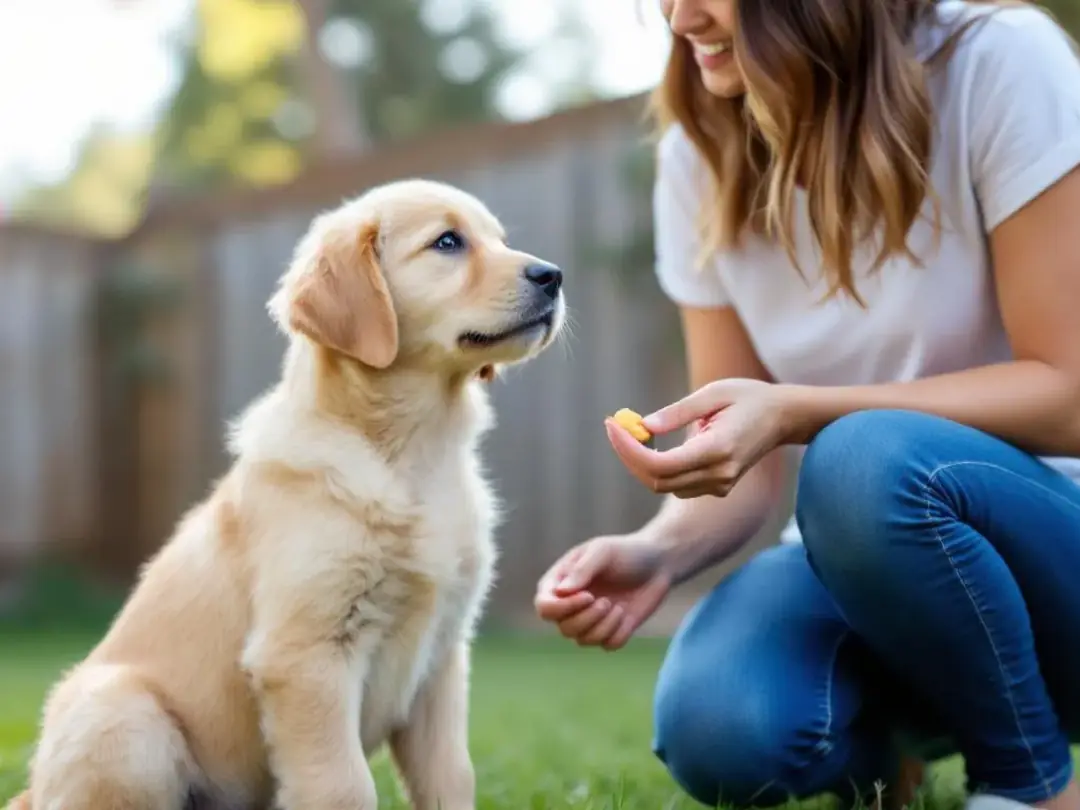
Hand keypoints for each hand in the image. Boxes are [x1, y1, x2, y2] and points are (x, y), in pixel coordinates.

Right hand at [533, 534, 671, 649]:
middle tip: (606, 601)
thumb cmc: (625, 551)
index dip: (562, 608)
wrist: (657, 562)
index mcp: (559, 582)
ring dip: (604, 626)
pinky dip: (619, 632)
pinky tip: (625, 614)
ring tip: (617, 606)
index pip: (544, 607)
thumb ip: (582, 570)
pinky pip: (608, 645)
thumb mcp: (602, 551)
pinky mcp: (610, 631)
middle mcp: (569, 605)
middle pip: (564, 628)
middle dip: (587, 618)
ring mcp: (589, 620)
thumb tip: (561, 592)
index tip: (588, 596)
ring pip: (584, 640)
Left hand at [607, 378, 793, 498]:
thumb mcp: (714, 393)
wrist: (784, 417)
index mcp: (718, 450)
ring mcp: (720, 485)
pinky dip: (657, 467)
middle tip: (615, 426)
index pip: (661, 464)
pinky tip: (651, 444)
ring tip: (629, 431)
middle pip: (657, 480)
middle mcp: (719, 474)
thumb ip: (678, 412)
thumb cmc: (749, 397)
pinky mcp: (718, 486)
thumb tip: (643, 425)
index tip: (613, 424)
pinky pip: (677, 484)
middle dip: (629, 455)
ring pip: (664, 485)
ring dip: (640, 462)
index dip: (629, 449)